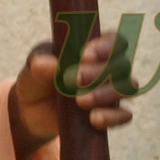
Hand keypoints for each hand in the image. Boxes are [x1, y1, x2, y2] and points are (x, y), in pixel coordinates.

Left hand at [12, 30, 129, 155]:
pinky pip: (124, 115)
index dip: (106, 47)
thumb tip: (46, 64)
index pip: (114, 41)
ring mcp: (112, 92)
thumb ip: (39, 64)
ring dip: (107, 94)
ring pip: (128, 88)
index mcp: (95, 50)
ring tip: (80, 101)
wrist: (32, 113)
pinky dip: (113, 117)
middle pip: (122, 65)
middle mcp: (109, 69)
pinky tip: (93, 118)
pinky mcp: (110, 115)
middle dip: (100, 72)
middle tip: (73, 79)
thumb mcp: (33, 69)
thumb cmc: (37, 81)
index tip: (83, 56)